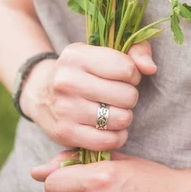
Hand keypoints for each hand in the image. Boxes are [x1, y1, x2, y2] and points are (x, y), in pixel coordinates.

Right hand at [20, 41, 156, 150]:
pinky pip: (107, 141)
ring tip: (114, 111)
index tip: (124, 77)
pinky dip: (116, 137)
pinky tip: (110, 128)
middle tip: (119, 96)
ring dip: (124, 117)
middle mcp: (67, 80)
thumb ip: (136, 50)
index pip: (126, 68)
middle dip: (129, 97)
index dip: (133, 75)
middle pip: (127, 95)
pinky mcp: (65, 133)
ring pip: (120, 119)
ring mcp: (64, 108)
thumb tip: (150, 68)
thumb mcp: (103, 51)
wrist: (40, 93)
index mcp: (77, 55)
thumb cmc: (83, 70)